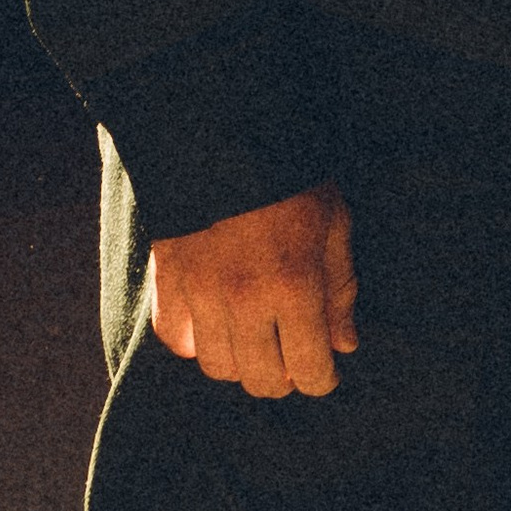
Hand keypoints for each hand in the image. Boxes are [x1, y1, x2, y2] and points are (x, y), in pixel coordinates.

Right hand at [148, 184, 358, 398]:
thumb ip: (340, 287)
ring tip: (255, 339)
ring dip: (241, 362)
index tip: (325, 372)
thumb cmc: (291, 175)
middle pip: (263, 380)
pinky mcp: (167, 281)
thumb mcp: (333, 220)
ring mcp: (201, 294)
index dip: (323, 379)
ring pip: (219, 367)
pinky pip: (176, 339)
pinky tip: (214, 325)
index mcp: (294, 285)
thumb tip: (344, 343)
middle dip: (285, 377)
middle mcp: (245, 300)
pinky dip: (195, 342)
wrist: (223, 130)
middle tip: (291, 357)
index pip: (310, 371)